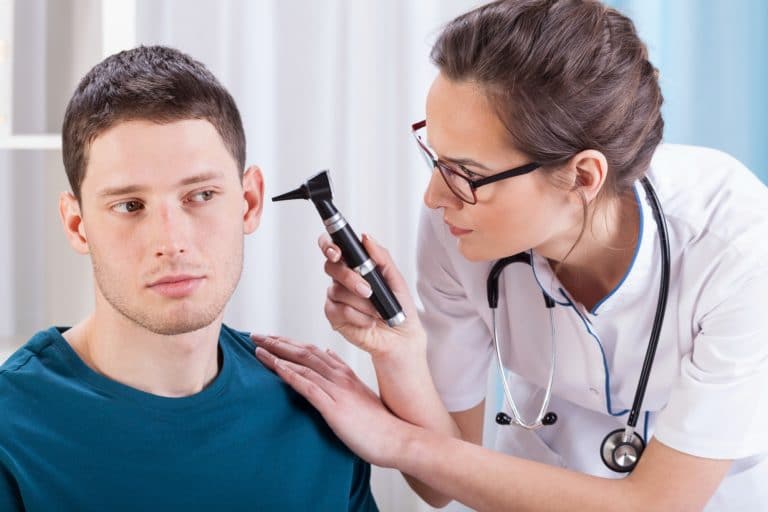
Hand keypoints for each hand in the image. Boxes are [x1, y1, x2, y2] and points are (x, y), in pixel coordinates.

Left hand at [251, 334, 413, 467]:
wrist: (400, 439)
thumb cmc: (381, 424)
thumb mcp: (360, 394)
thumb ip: (344, 374)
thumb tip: (328, 354)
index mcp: (345, 374)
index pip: (312, 352)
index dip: (290, 343)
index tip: (272, 338)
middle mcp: (340, 377)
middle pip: (303, 352)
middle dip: (278, 342)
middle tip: (255, 335)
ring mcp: (337, 390)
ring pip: (302, 365)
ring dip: (277, 354)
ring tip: (257, 346)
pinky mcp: (334, 407)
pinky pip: (307, 386)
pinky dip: (289, 373)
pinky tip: (274, 366)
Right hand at [319, 233, 425, 361]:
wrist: (401, 336)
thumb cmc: (398, 306)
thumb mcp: (395, 278)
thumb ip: (381, 256)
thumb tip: (366, 238)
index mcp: (355, 265)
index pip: (333, 247)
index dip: (329, 246)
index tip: (337, 252)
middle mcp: (343, 279)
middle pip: (331, 267)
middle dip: (350, 278)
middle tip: (368, 290)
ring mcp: (337, 297)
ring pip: (337, 290)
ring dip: (361, 302)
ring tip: (376, 310)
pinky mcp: (334, 315)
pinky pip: (339, 310)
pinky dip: (357, 316)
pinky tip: (368, 321)